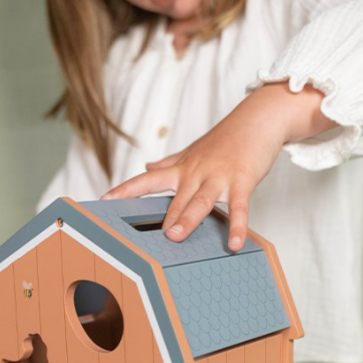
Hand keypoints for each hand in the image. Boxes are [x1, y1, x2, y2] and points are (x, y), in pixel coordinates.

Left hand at [101, 82, 336, 250]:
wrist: (258, 118)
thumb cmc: (225, 139)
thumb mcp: (193, 151)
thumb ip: (169, 163)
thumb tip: (147, 166)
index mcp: (182, 168)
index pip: (147, 179)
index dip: (125, 189)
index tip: (104, 198)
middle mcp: (196, 172)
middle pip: (174, 197)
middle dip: (161, 216)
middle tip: (144, 236)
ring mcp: (219, 177)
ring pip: (200, 200)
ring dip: (187, 219)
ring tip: (174, 237)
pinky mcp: (242, 180)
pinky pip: (239, 207)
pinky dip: (237, 226)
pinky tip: (233, 243)